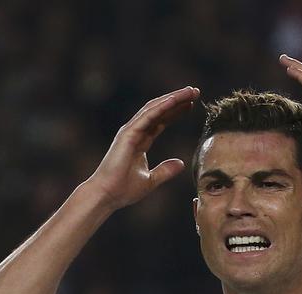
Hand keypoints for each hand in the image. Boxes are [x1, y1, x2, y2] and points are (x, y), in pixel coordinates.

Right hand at [84, 86, 198, 212]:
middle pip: (159, 110)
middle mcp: (135, 132)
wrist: (107, 195)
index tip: (191, 105)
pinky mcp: (128, 134)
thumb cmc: (123, 190)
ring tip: (190, 91)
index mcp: (140, 141)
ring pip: (154, 108)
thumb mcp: (151, 180)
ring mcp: (130, 131)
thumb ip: (166, 170)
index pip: (160, 121)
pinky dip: (161, 107)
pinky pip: (147, 116)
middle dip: (177, 100)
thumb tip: (181, 163)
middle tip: (195, 91)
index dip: (175, 112)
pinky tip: (175, 100)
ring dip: (173, 98)